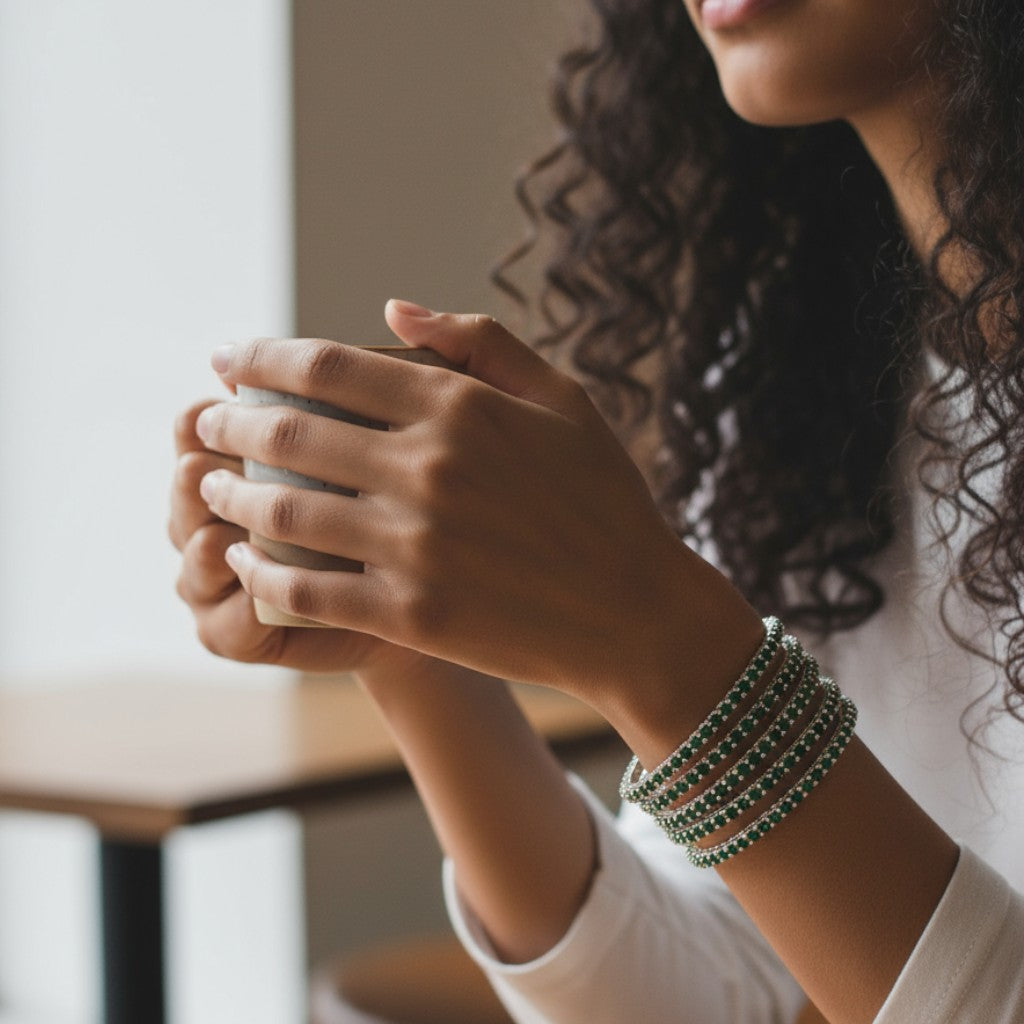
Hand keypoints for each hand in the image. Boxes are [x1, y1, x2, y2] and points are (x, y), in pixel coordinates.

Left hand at [193, 300, 759, 719]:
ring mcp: (415, 545)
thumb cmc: (605, 499)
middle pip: (289, 432)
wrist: (637, 613)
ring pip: (284, 510)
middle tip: (203, 422)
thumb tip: (393, 310)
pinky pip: (305, 589)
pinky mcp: (410, 614)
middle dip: (228, 421)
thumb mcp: (563, 399)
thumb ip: (480, 342)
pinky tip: (244, 559)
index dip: (260, 358)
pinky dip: (261, 572)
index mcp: (460, 407)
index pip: (326, 366)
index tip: (226, 361)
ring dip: (230, 493)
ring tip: (209, 486)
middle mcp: (428, 469)